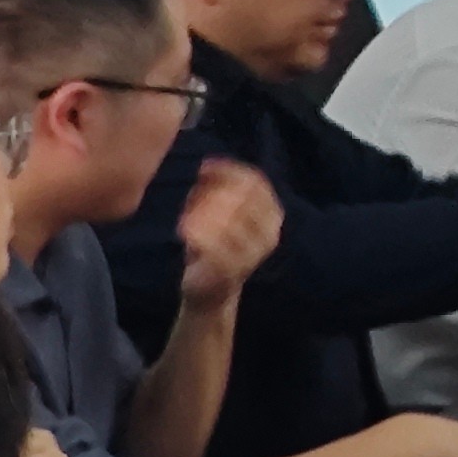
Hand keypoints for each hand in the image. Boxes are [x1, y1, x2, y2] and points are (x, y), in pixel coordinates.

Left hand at [175, 159, 282, 308]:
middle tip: (192, 196)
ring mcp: (253, 253)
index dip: (229, 170)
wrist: (212, 292)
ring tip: (186, 218)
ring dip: (202, 213)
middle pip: (241, 197)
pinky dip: (195, 235)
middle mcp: (270, 233)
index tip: (204, 167)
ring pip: (227, 219)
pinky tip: (184, 235)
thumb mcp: (226, 214)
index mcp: (273, 216)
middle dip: (213, 191)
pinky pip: (212, 244)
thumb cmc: (218, 246)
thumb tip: (207, 164)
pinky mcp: (231, 270)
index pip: (257, 182)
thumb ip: (221, 191)